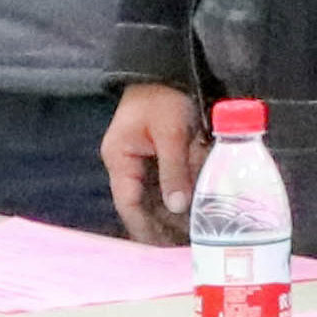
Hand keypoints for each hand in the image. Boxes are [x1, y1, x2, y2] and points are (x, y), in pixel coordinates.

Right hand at [100, 83, 203, 244]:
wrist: (171, 66)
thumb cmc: (165, 95)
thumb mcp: (171, 131)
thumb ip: (174, 170)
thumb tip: (177, 208)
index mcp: (120, 158)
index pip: (128, 204)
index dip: (144, 228)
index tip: (162, 251)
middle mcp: (128, 163)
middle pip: (142, 204)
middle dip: (162, 226)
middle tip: (183, 249)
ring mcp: (143, 160)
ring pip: (156, 196)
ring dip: (173, 214)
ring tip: (192, 237)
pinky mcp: (160, 156)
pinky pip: (168, 183)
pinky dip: (180, 195)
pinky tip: (196, 212)